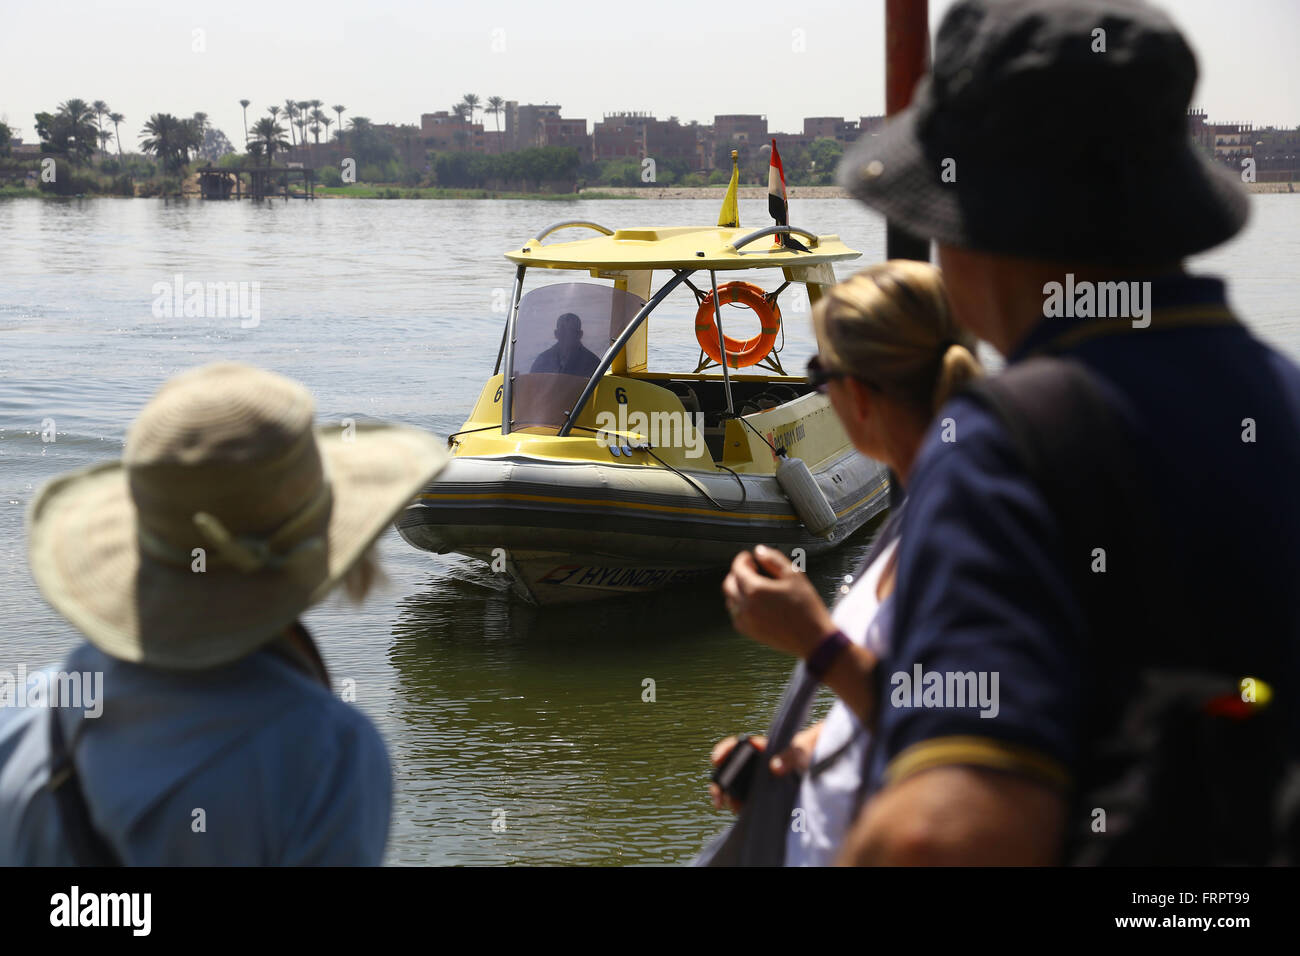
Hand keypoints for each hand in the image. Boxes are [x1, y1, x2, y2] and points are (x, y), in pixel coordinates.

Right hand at [708, 722, 823, 812]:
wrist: (829, 764)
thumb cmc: (815, 750)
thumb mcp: (805, 749)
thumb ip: (791, 755)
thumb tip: (774, 766)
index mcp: (764, 748)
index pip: (738, 746)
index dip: (725, 750)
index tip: (716, 759)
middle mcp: (759, 764)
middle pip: (732, 770)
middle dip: (720, 782)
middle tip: (718, 797)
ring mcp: (762, 781)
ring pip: (737, 788)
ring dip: (729, 797)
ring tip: (732, 807)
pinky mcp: (767, 796)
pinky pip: (748, 802)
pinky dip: (741, 808)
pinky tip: (742, 814)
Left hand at [722, 544, 836, 657]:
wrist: (813, 638)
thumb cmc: (807, 608)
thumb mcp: (794, 576)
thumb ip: (774, 559)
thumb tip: (759, 551)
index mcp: (755, 590)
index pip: (737, 569)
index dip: (742, 559)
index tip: (748, 557)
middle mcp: (746, 606)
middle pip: (729, 584)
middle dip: (737, 573)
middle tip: (750, 569)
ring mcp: (746, 621)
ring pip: (731, 600)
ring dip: (737, 590)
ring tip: (754, 586)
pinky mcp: (749, 632)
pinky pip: (736, 615)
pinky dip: (740, 606)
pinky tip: (755, 603)